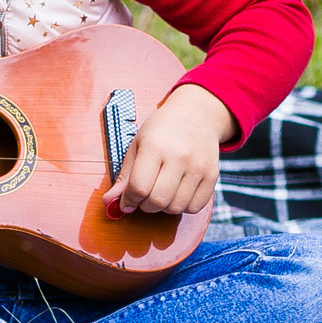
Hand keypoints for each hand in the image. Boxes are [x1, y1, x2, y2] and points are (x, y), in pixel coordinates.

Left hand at [104, 83, 234, 217]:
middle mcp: (179, 157)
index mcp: (155, 146)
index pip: (139, 187)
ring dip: (164, 208)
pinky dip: (182, 206)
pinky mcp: (212, 175)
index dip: (129, 200)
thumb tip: (109, 203)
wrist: (196, 114)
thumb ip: (124, 177)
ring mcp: (198, 167)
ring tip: (161, 191)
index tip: (127, 200)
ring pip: (176, 208)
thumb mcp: (138, 145)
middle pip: (157, 201)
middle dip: (145, 206)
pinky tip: (177, 192)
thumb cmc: (162, 129)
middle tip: (143, 196)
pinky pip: (195, 207)